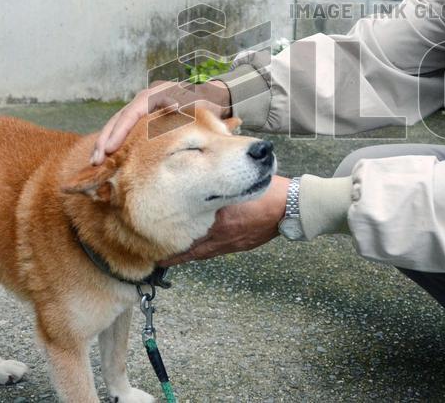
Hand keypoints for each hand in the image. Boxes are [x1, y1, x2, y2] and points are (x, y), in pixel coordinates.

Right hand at [90, 79, 230, 164]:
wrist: (213, 99)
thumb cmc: (206, 104)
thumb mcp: (198, 104)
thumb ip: (186, 106)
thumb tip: (174, 106)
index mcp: (156, 94)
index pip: (132, 112)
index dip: (120, 131)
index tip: (110, 149)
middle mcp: (145, 99)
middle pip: (119, 118)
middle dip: (106, 139)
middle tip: (95, 161)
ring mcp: (143, 107)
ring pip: (118, 124)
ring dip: (106, 143)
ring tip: (94, 162)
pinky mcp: (144, 118)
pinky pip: (125, 129)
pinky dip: (115, 143)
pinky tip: (106, 158)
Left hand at [158, 175, 289, 265]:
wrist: (288, 207)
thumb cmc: (265, 192)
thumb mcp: (238, 185)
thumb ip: (218, 188)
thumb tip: (201, 186)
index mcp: (220, 220)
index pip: (189, 234)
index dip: (172, 242)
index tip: (157, 246)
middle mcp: (222, 234)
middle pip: (193, 250)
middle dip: (176, 255)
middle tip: (159, 259)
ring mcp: (231, 243)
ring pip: (203, 253)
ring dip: (189, 255)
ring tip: (173, 258)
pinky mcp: (239, 245)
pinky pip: (216, 252)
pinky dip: (204, 252)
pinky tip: (200, 249)